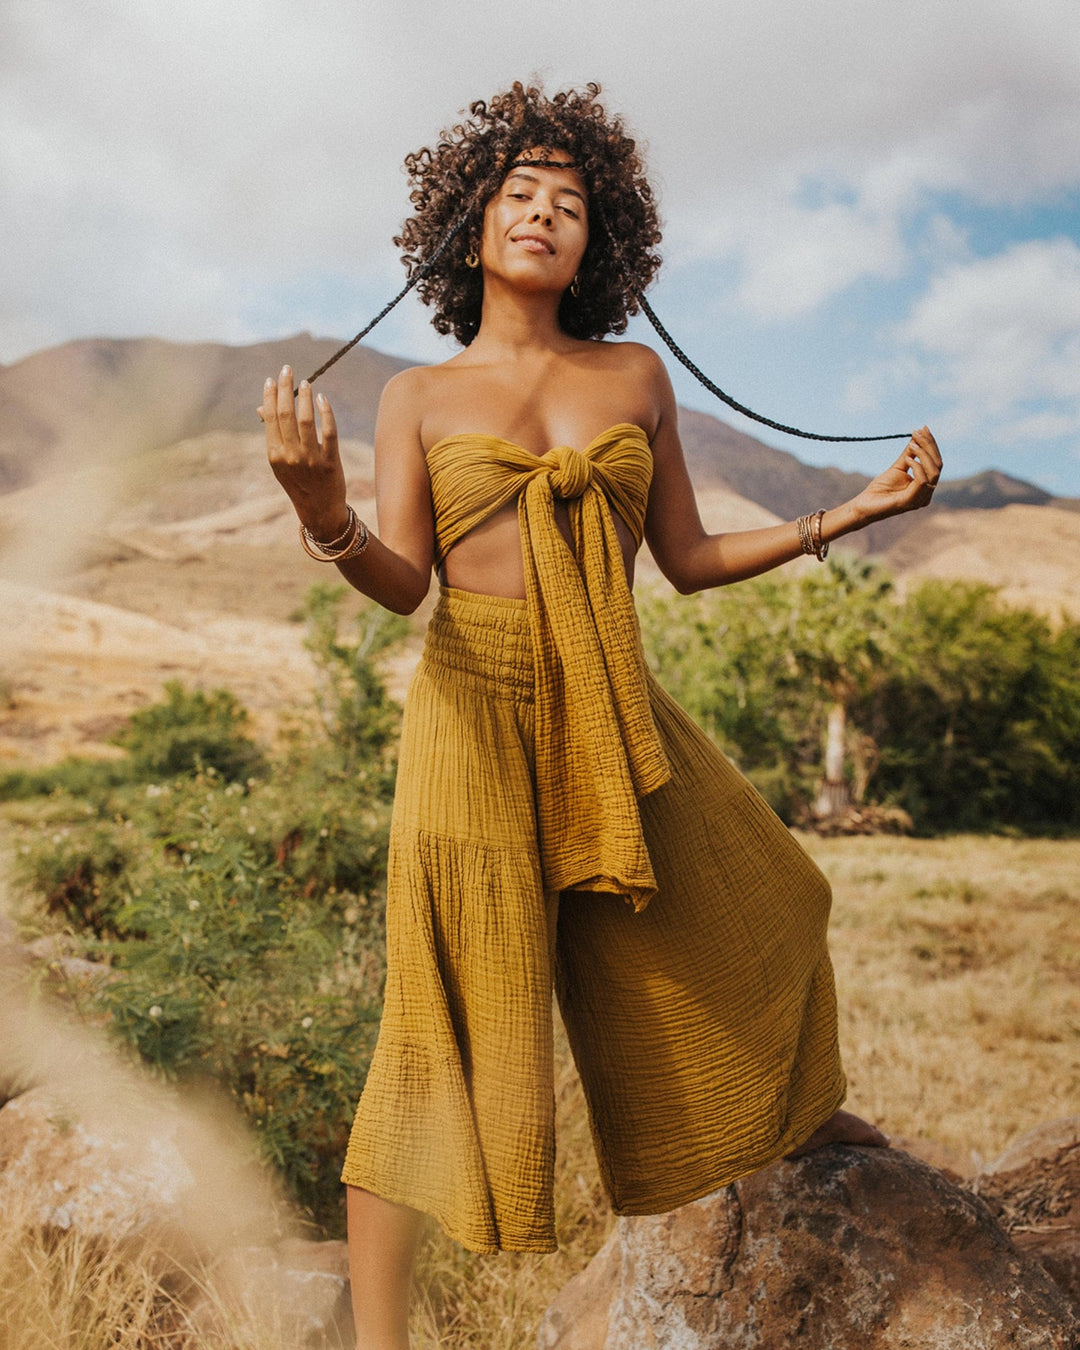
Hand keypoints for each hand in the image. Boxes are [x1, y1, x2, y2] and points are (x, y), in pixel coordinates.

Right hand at [259, 366, 349, 538]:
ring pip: (306, 420)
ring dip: (305, 397)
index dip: (270, 396)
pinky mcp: (330, 462)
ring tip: (306, 382)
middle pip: (286, 414)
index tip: (272, 379)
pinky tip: (322, 399)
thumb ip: (273, 435)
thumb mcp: (280, 461)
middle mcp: (290, 456)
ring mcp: (310, 459)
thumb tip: (262, 408)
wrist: (318, 510)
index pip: (270, 418)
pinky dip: (325, 413)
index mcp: (274, 454)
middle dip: (285, 388)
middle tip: (288, 369)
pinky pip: (329, 432)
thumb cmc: (298, 481)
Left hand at [850, 426, 941, 524]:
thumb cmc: (880, 488)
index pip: (936, 463)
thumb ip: (909, 454)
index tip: (923, 428)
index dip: (931, 444)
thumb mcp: (898, 467)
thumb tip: (918, 435)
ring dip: (924, 454)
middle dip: (929, 446)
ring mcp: (920, 499)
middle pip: (938, 466)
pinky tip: (907, 459)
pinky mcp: (910, 502)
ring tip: (912, 444)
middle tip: (918, 432)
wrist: (864, 505)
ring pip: (933, 472)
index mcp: (926, 486)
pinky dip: (917, 467)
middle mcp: (927, 494)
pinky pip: (922, 481)